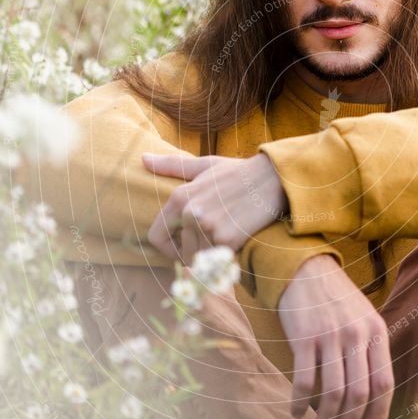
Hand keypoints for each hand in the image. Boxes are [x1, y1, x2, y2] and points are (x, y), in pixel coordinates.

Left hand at [144, 152, 288, 261]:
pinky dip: (227, 255)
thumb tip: (143, 158)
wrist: (273, 178)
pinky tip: (238, 238)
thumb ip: (171, 165)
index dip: (167, 247)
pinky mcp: (227, 240)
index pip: (156, 237)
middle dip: (196, 250)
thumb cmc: (238, 172)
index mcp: (179, 198)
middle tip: (216, 237)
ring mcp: (208, 227)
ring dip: (212, 254)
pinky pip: (217, 260)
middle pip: (182, 251)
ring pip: (200, 258)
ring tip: (228, 235)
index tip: (183, 245)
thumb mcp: (204, 165)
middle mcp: (190, 213)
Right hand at [278, 254, 394, 418]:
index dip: (379, 415)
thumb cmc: (337, 299)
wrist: (307, 269)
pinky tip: (296, 412)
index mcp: (377, 331)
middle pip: (359, 394)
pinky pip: (304, 381)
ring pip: (333, 393)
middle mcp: (356, 334)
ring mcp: (329, 335)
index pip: (384, 384)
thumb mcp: (364, 317)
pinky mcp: (303, 336)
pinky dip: (300, 403)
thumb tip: (372, 399)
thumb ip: (371, 351)